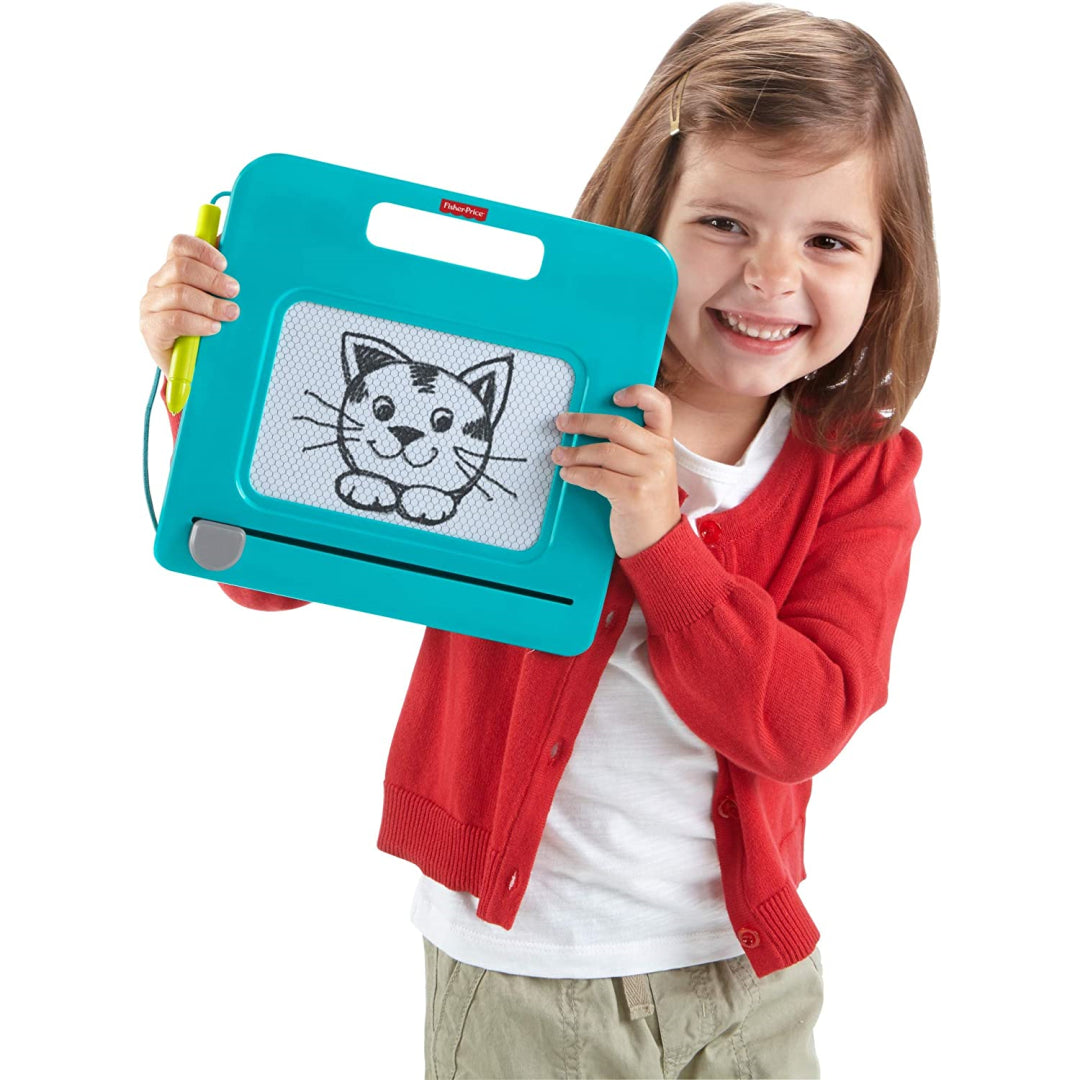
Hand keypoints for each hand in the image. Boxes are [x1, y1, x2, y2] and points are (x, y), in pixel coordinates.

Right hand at [138, 234, 241, 374]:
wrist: (191, 367)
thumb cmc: (205, 328)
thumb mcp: (215, 300)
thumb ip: (221, 280)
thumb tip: (243, 256)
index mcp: (172, 270)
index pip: (179, 245)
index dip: (203, 250)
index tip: (225, 264)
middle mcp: (158, 284)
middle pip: (181, 268)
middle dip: (212, 279)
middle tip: (235, 291)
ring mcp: (151, 306)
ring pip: (179, 293)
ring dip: (210, 303)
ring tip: (231, 313)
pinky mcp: (151, 329)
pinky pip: (174, 320)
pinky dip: (198, 323)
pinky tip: (214, 328)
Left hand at [552, 384, 681, 558]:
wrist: (659, 543)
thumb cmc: (646, 505)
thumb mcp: (648, 471)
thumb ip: (632, 449)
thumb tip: (589, 428)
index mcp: (665, 444)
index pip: (660, 406)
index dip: (638, 393)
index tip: (614, 396)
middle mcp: (662, 455)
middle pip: (618, 426)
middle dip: (584, 422)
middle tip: (562, 422)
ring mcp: (651, 475)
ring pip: (604, 452)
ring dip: (574, 453)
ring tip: (558, 455)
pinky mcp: (635, 495)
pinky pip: (597, 477)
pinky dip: (577, 474)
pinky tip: (568, 475)